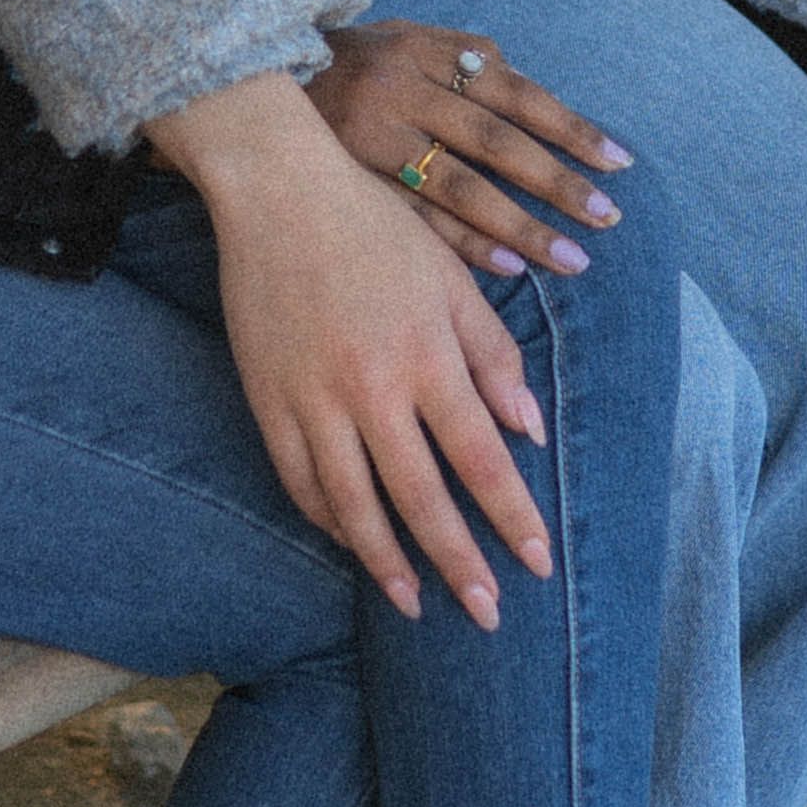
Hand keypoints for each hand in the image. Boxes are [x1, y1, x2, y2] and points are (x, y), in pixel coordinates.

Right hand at [151, 70, 558, 620]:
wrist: (276, 192)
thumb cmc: (374, 230)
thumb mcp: (450, 280)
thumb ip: (493, 356)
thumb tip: (530, 432)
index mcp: (427, 357)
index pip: (482, 459)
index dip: (512, 517)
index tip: (538, 563)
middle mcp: (371, 390)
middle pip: (423, 500)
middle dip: (459, 564)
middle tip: (487, 614)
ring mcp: (313, 401)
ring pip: (354, 507)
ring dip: (388, 564)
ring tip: (416, 604)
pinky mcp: (268, 402)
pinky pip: (301, 481)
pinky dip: (330, 521)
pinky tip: (354, 544)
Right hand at [308, 16, 627, 281]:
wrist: (243, 80)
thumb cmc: (348, 63)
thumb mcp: (405, 38)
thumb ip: (464, 59)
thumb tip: (526, 90)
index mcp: (424, 51)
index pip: (514, 91)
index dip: (570, 127)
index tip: (619, 162)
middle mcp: (400, 89)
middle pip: (494, 141)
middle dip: (555, 182)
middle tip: (606, 217)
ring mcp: (369, 138)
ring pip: (459, 186)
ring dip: (520, 225)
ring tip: (570, 258)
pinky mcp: (346, 182)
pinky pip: (414, 219)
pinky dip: (463, 245)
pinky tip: (505, 268)